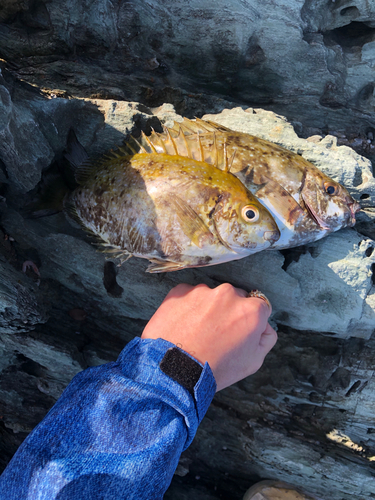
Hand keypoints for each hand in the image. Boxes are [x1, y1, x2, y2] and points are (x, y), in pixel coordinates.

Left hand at [141, 283, 276, 390]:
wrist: (172, 371)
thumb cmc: (213, 369)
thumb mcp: (253, 362)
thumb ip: (266, 338)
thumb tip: (265, 325)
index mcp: (251, 310)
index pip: (259, 306)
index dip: (250, 320)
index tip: (239, 331)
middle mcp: (228, 294)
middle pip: (235, 297)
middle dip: (229, 311)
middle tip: (216, 334)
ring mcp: (202, 291)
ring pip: (211, 296)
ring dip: (207, 309)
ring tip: (197, 333)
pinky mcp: (180, 291)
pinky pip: (188, 296)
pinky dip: (187, 308)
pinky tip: (183, 327)